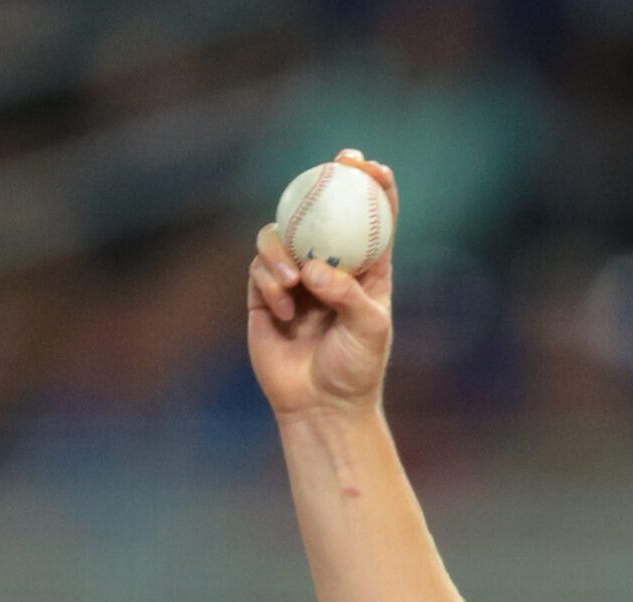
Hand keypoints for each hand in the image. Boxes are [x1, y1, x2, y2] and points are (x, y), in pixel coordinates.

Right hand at [247, 150, 398, 420]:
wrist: (320, 405)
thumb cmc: (356, 368)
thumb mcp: (369, 330)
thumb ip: (346, 295)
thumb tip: (313, 269)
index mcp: (368, 270)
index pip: (373, 219)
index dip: (373, 186)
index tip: (370, 166)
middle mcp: (330, 266)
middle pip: (321, 211)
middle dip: (321, 183)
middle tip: (329, 167)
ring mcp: (296, 277)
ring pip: (279, 236)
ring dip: (282, 252)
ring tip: (294, 284)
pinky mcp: (266, 294)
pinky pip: (259, 269)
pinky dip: (270, 283)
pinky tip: (285, 311)